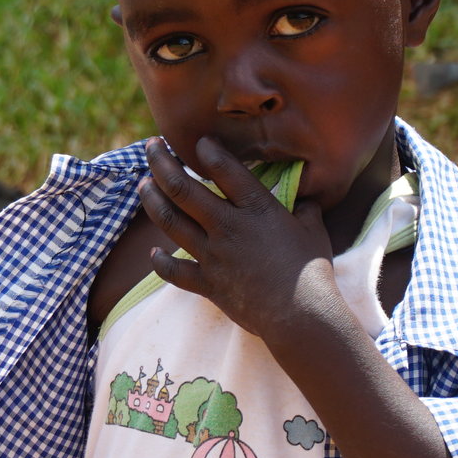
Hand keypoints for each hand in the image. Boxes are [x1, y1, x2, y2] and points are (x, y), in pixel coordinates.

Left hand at [139, 135, 340, 342]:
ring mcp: (213, 256)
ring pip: (171, 222)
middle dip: (162, 163)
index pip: (224, 169)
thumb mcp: (313, 229)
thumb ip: (305, 208)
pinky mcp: (208, 284)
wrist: (300, 316)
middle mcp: (227, 226)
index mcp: (256, 208)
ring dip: (152, 200)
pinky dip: (161, 262)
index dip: (208, 150)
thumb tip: (307, 198)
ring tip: (143, 185)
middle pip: (183, 189)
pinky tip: (154, 252)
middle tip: (150, 146)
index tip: (199, 141)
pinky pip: (175, 272)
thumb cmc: (312, 271)